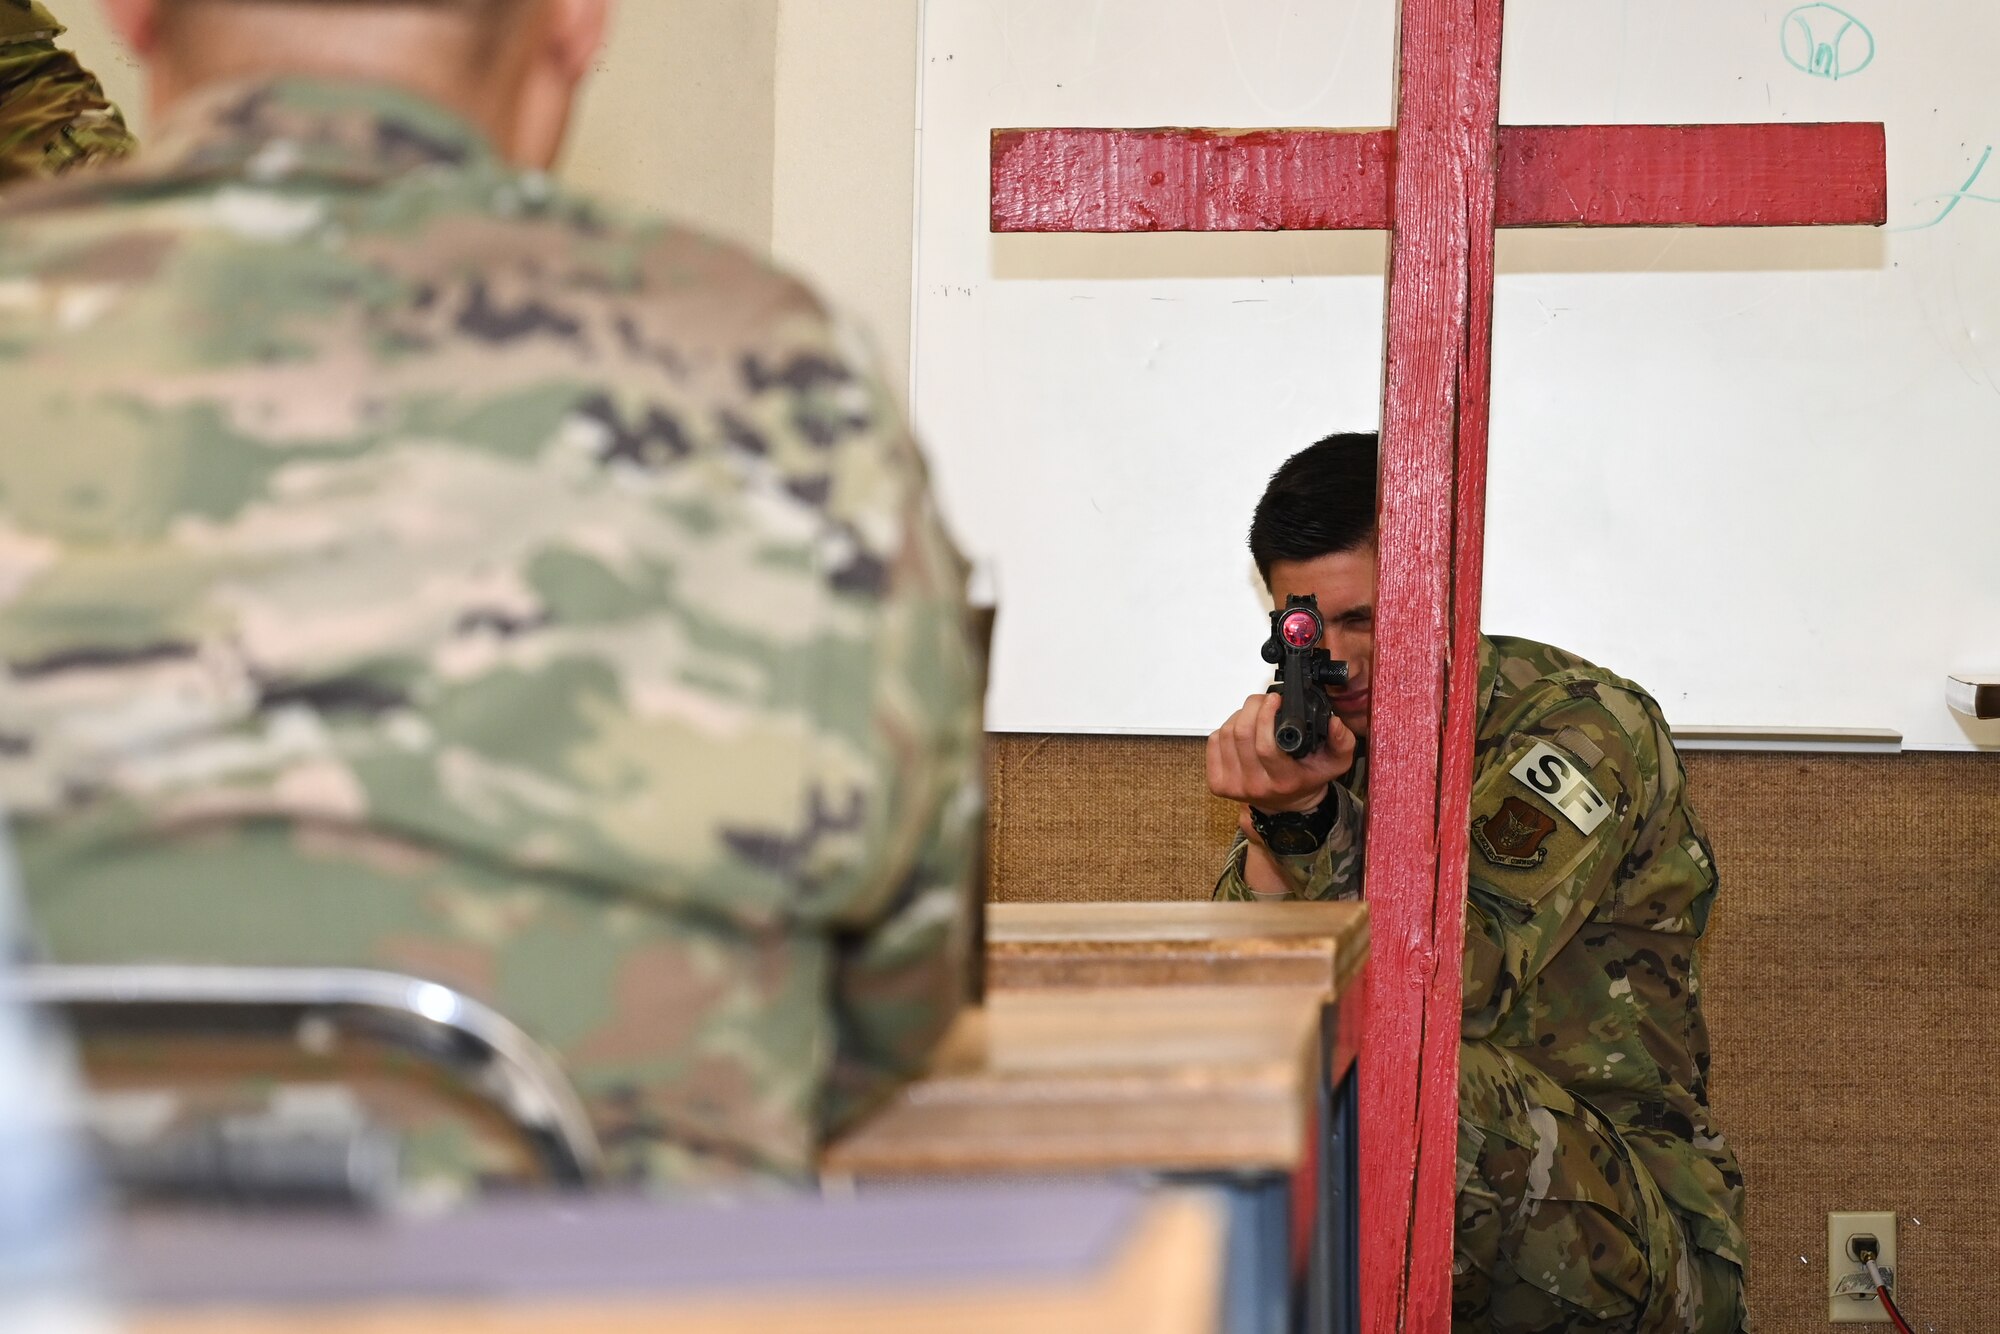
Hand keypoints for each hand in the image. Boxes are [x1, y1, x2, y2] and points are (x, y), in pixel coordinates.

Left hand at [1205, 692, 1355, 813]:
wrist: (1286, 804)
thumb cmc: (1307, 778)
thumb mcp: (1335, 762)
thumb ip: (1342, 741)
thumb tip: (1333, 722)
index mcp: (1284, 781)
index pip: (1266, 746)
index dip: (1266, 716)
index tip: (1276, 699)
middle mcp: (1256, 786)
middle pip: (1242, 735)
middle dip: (1253, 707)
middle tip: (1266, 699)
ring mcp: (1233, 786)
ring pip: (1226, 734)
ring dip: (1240, 715)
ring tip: (1255, 713)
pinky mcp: (1218, 783)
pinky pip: (1214, 742)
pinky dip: (1226, 727)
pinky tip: (1242, 729)